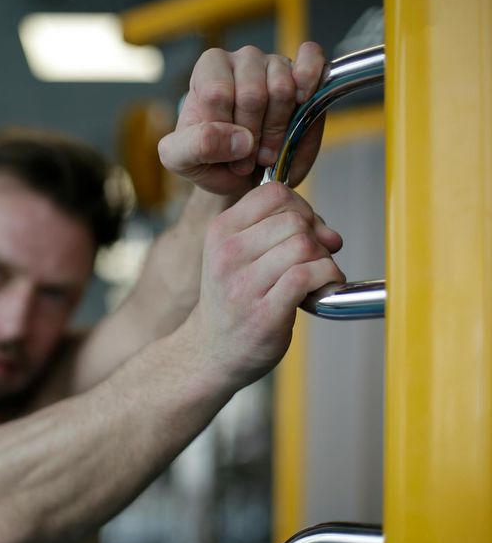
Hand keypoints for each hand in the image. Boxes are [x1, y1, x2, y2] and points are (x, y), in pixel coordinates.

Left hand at [158, 42, 326, 195]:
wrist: (242, 175)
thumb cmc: (210, 160)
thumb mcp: (182, 159)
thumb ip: (196, 145)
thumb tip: (239, 137)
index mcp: (208, 70)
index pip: (217, 93)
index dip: (224, 130)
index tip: (225, 153)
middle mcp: (241, 60)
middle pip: (253, 94)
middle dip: (252, 137)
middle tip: (248, 159)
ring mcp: (274, 64)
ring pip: (283, 90)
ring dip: (277, 131)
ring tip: (267, 151)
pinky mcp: (305, 73)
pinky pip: (313, 61)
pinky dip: (311, 83)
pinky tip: (302, 104)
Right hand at [188, 182, 343, 390]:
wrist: (213, 350)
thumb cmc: (233, 299)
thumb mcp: (238, 254)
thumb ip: (281, 232)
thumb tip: (330, 233)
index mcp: (220, 232)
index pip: (273, 192)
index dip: (300, 206)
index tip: (303, 229)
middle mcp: (228, 254)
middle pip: (294, 219)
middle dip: (315, 235)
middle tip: (312, 258)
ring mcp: (244, 285)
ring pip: (305, 246)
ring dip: (323, 259)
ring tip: (316, 275)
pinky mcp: (265, 313)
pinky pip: (309, 276)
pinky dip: (327, 278)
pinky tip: (321, 289)